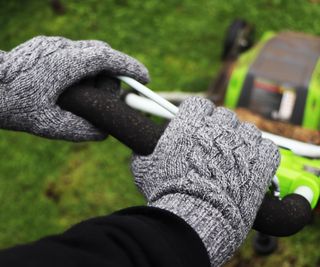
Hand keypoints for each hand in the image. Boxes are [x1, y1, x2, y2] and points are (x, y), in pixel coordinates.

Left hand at [0, 36, 148, 140]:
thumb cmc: (12, 105)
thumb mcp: (49, 125)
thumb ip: (81, 131)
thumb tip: (104, 133)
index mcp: (66, 64)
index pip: (107, 59)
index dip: (130, 68)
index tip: (145, 78)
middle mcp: (62, 48)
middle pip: (101, 53)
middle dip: (115, 72)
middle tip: (115, 95)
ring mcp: (53, 44)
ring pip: (90, 52)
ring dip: (98, 70)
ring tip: (90, 94)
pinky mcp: (47, 45)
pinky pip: (77, 53)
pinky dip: (86, 67)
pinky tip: (76, 85)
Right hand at [132, 97, 279, 265]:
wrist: (197, 217)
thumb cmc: (168, 194)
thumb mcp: (144, 171)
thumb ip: (144, 155)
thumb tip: (141, 154)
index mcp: (189, 124)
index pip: (199, 104)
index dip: (199, 115)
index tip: (199, 126)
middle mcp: (217, 128)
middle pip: (224, 115)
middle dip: (220, 128)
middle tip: (216, 147)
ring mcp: (242, 143)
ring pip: (248, 129)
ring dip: (241, 141)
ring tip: (235, 159)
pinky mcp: (262, 160)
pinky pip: (267, 147)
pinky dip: (261, 155)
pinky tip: (252, 166)